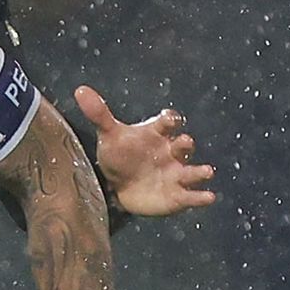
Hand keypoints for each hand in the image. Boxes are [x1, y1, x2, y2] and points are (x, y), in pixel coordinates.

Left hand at [76, 86, 216, 217]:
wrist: (120, 186)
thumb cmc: (120, 155)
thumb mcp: (110, 135)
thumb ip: (99, 114)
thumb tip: (80, 91)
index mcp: (157, 134)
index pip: (166, 123)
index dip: (169, 120)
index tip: (170, 119)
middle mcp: (171, 152)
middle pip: (182, 145)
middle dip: (185, 144)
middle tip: (185, 142)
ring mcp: (176, 173)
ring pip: (192, 171)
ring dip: (200, 171)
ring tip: (207, 171)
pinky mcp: (178, 195)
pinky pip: (192, 195)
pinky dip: (200, 197)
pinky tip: (209, 198)